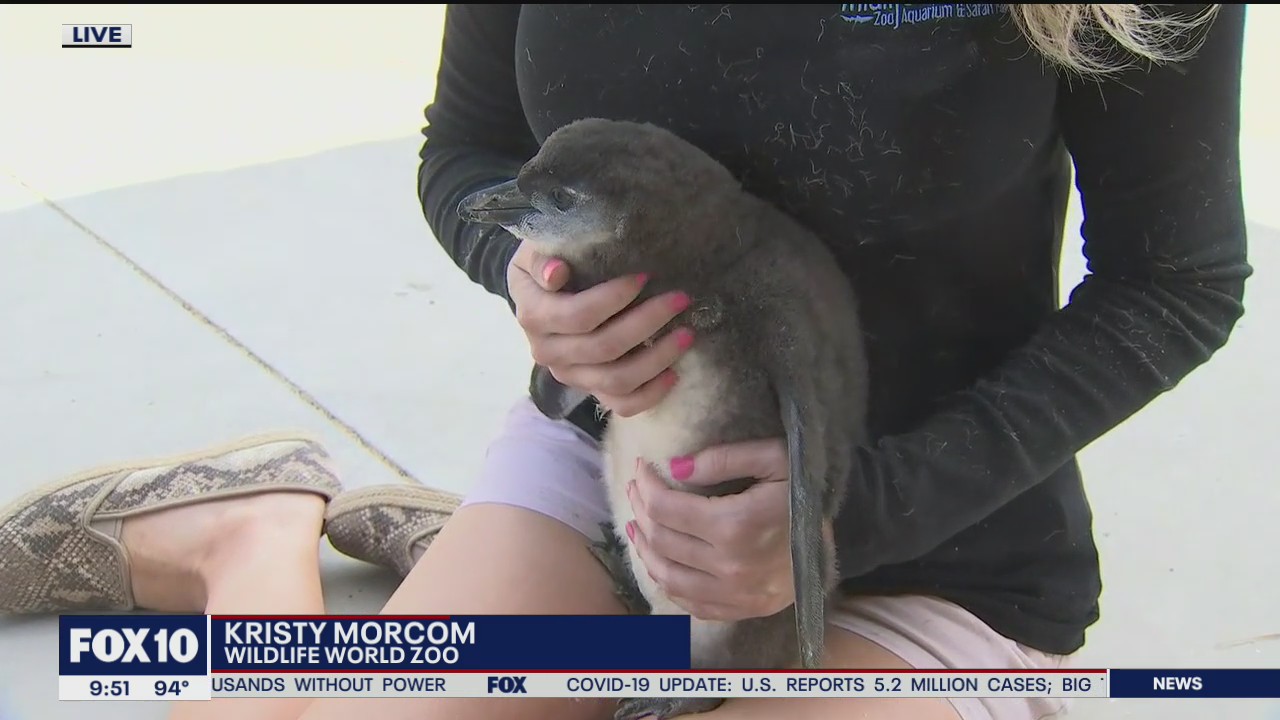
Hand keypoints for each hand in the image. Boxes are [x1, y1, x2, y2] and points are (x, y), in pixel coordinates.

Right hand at [506, 243, 694, 416]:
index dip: (615, 298)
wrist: (540, 294)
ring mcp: (570, 375)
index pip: (578, 315)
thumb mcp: (534, 251)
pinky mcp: (590, 389)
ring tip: (687, 334)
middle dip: (647, 322)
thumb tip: (556, 272)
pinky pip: (622, 404)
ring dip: (656, 358)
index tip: (645, 276)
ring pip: (616, 380)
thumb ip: (540, 260)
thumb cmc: (548, 262)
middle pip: (603, 348)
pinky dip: (650, 394)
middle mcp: (548, 352)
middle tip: (680, 299)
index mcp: (534, 316)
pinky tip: (674, 373)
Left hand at [625, 438, 828, 620]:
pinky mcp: (739, 610)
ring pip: (666, 574)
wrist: (836, 542)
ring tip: (637, 524)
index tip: (642, 469)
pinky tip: (658, 559)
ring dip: (644, 548)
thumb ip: (725, 458)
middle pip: (662, 538)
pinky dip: (665, 580)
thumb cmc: (803, 495)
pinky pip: (687, 601)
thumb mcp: (775, 460)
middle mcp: (729, 565)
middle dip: (642, 509)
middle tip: (637, 490)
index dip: (647, 485)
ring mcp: (733, 594)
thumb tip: (676, 467)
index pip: (667, 507)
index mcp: (736, 525)